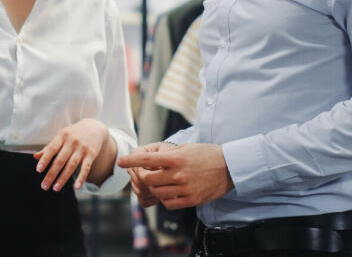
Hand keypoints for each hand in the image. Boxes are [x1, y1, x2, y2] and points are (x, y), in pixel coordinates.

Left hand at [33, 118, 110, 191]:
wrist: (94, 127)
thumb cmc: (73, 134)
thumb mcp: (61, 137)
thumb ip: (49, 148)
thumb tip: (35, 157)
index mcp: (62, 136)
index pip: (51, 149)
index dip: (45, 160)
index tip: (38, 170)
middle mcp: (72, 142)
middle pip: (60, 160)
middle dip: (51, 174)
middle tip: (44, 186)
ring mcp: (82, 148)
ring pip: (71, 166)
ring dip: (63, 178)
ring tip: (55, 188)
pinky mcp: (91, 154)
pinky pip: (86, 168)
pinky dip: (81, 177)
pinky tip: (76, 187)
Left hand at [117, 143, 233, 209]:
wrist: (230, 167)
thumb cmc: (207, 154)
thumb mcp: (186, 147)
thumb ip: (168, 154)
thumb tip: (148, 159)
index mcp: (176, 158)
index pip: (146, 160)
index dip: (131, 160)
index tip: (120, 161)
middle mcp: (178, 174)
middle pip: (148, 180)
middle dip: (144, 177)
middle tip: (146, 175)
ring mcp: (185, 188)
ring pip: (157, 193)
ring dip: (155, 188)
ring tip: (162, 182)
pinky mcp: (191, 199)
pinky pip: (168, 203)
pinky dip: (165, 199)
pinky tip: (170, 192)